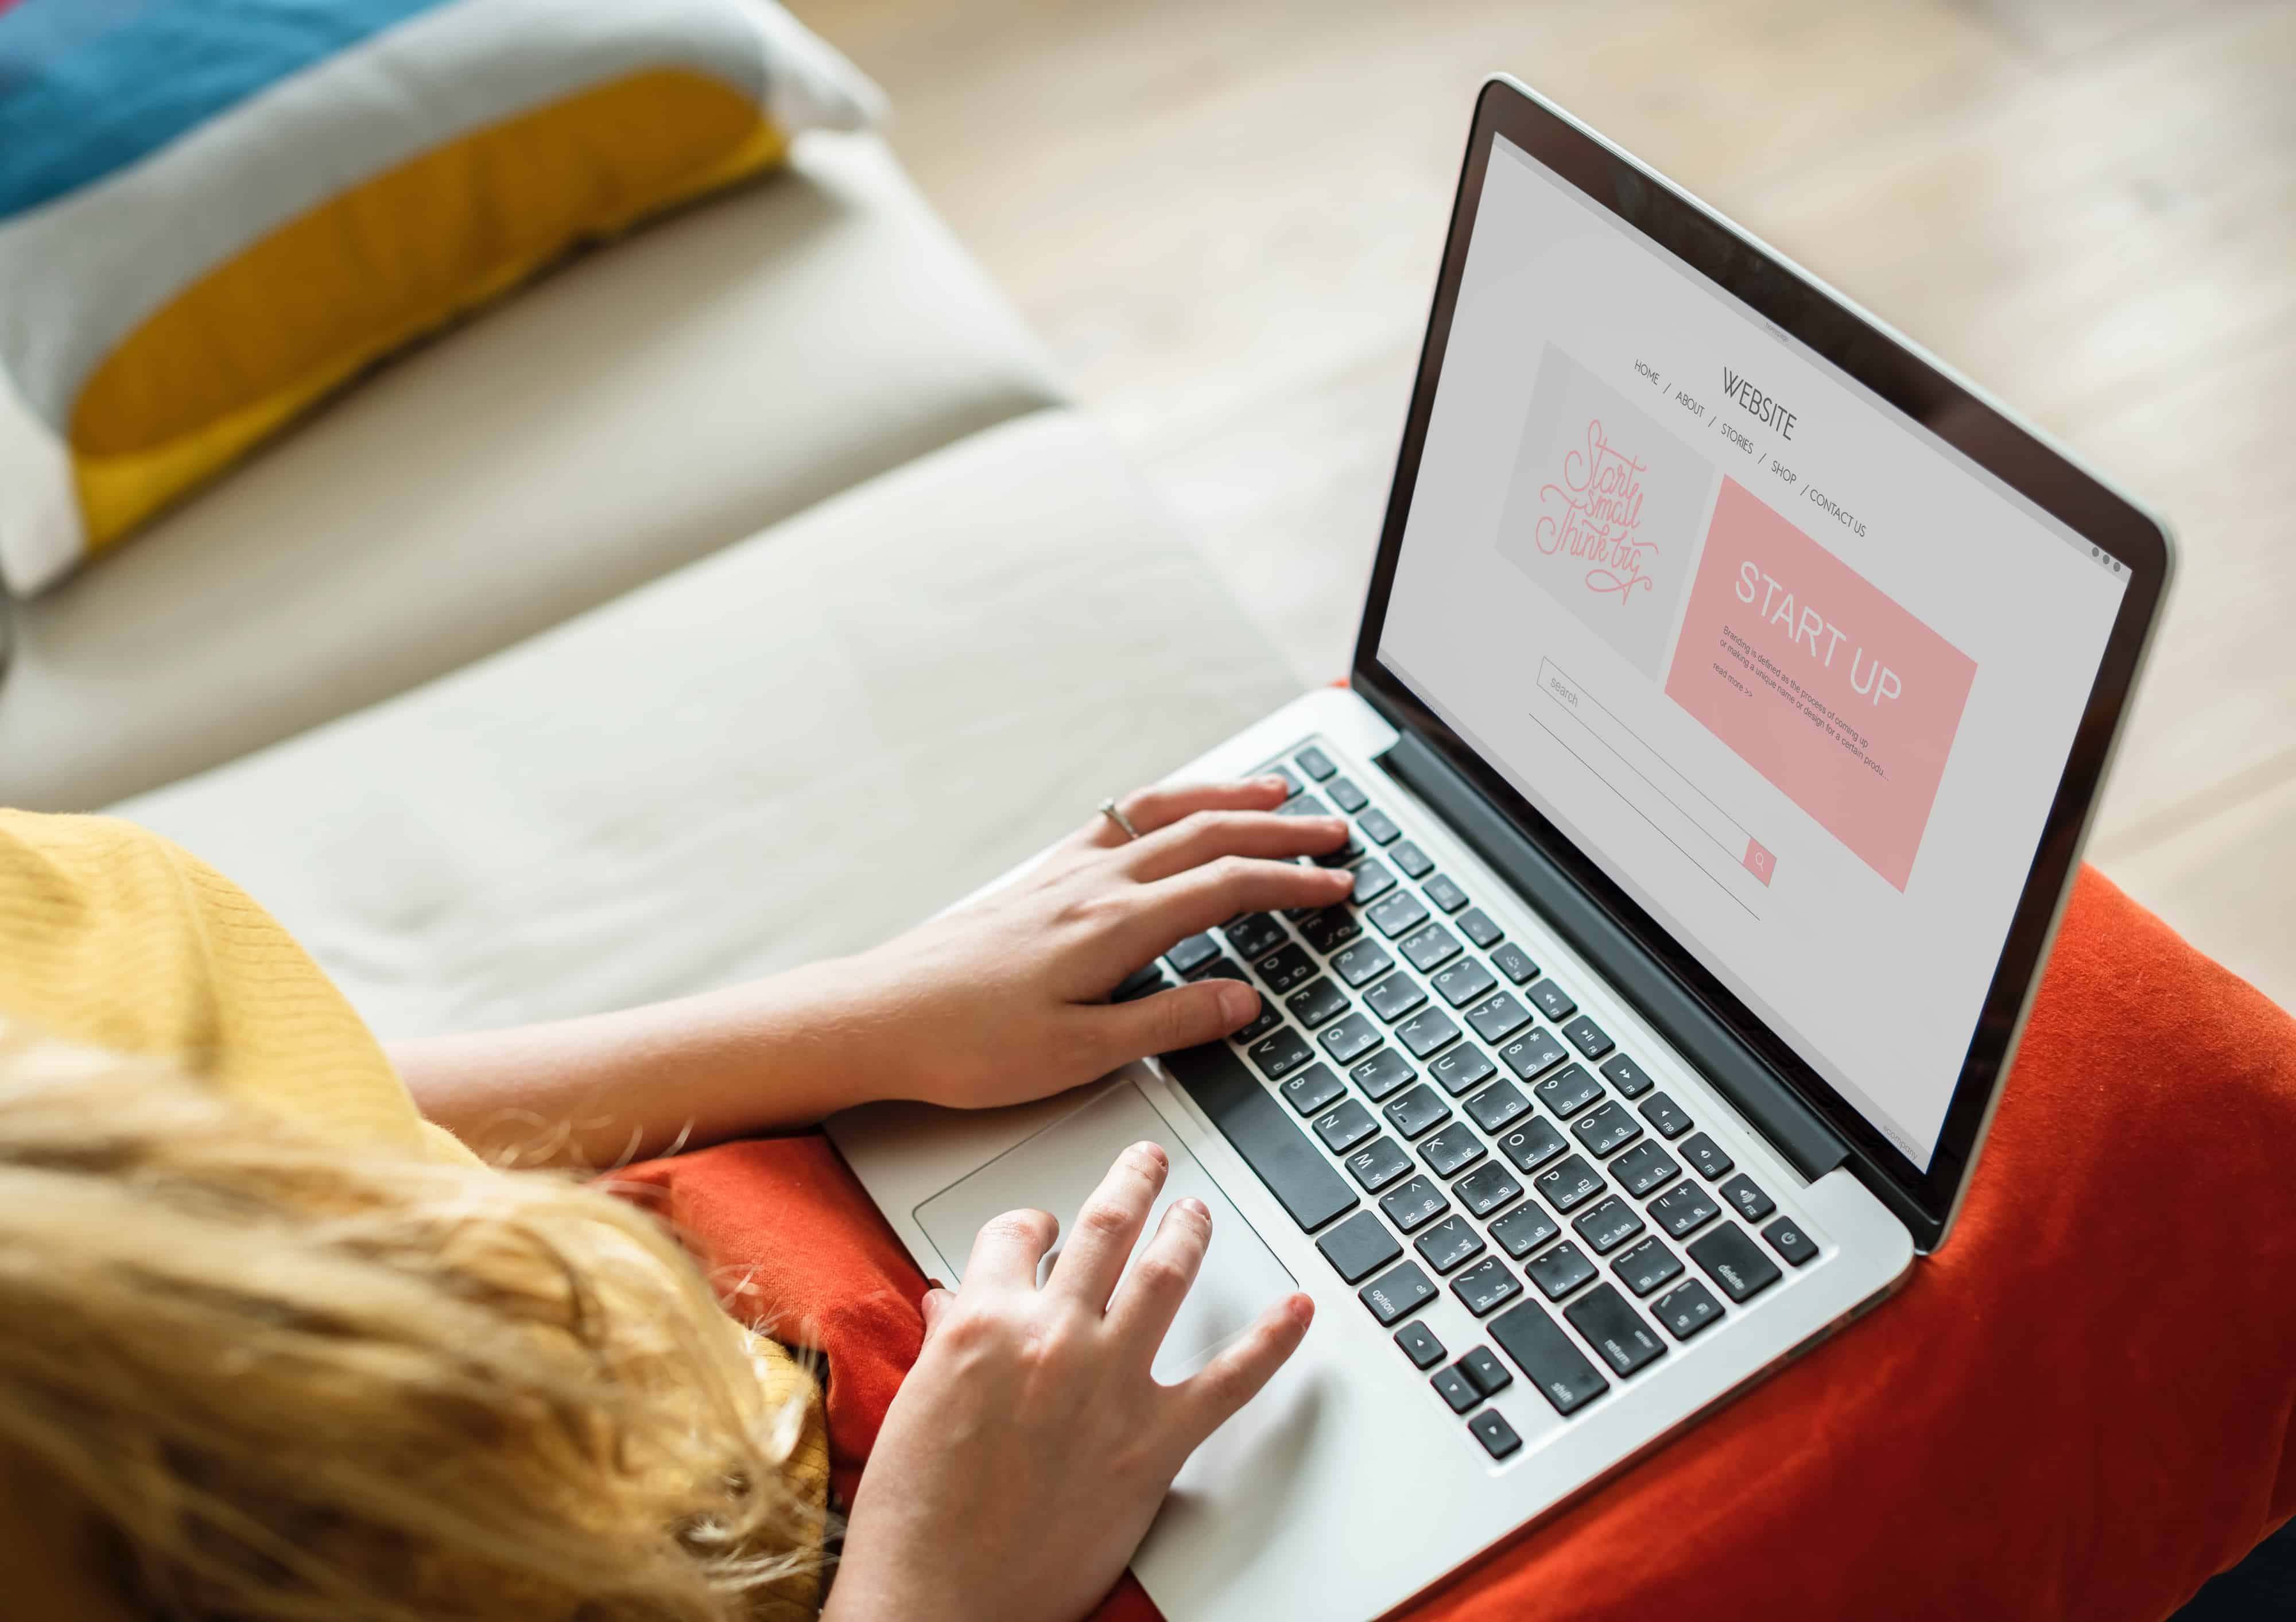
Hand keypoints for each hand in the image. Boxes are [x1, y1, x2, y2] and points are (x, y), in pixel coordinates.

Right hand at [823, 1142, 1313, 1621]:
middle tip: (1149, 1163)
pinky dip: (1271, 1341)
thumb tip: (953, 1305)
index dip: (1033, 1224)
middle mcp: (1052, 1338)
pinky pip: (1229, 1380)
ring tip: (1200, 1212)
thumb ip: (944, 1343)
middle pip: (1105, 1230)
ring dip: (1190, 1232)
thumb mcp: (912, 1406)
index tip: (1046, 1227)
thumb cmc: (914, 1516)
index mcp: (982, 1322)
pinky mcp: (1153, 1444)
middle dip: (1132, 1183)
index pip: (1015, 1234)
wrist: (940, 1600)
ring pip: (1166, 1276)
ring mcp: (1109, 1385)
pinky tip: (1297, 1310)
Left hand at [839, 778, 1353, 1110]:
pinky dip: (1163, 805)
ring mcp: (1063, 875)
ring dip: (1225, 799)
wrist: (879, 1017)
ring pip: (1161, 814)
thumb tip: (1243, 999)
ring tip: (1273, 794)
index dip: (1292, 885)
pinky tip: (1171, 811)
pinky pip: (1117, 822)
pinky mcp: (1037, 880)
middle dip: (1280, 832)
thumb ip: (1168, 1024)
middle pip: (1207, 837)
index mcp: (1114, 927)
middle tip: (1336, 831)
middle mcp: (1093, 885)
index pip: (1227, 888)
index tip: (1339, 884)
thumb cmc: (967, 1045)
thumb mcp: (1079, 1056)